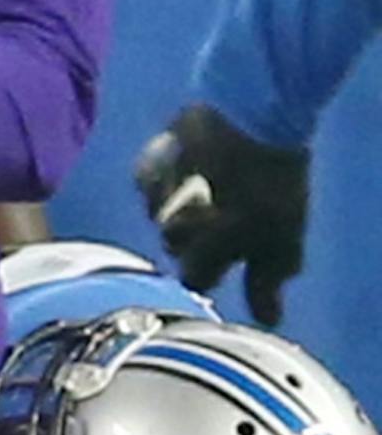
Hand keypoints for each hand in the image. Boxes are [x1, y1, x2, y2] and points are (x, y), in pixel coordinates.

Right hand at [136, 102, 308, 325]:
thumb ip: (267, 281)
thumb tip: (265, 319)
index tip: (224, 265)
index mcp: (205, 247)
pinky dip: (162, 181)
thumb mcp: (285, 239)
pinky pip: (149, 178)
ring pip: (157, 213)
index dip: (210, 273)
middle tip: (216, 226)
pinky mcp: (153, 156)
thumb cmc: (273, 183)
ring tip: (199, 196)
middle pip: (173, 246)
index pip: (195, 279)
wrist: (252, 115)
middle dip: (191, 242)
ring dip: (174, 211)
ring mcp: (160, 190)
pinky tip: (179, 174)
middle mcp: (173, 224)